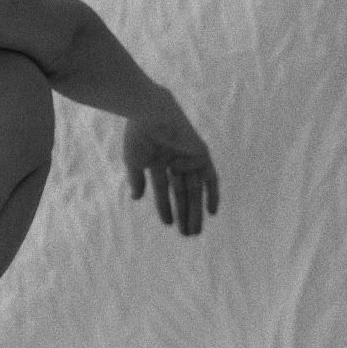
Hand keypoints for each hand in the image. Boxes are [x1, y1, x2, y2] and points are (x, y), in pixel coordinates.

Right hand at [123, 96, 219, 236]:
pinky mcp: (200, 154)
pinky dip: (212, 194)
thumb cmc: (138, 135)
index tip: (168, 224)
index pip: (164, 190)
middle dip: (183, 213)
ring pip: (194, 190)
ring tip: (194, 230)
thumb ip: (137, 180)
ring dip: (195, 210)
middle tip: (186, 234)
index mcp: (158, 162)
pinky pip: (210, 178)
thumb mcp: (134, 161)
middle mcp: (175, 161)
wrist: (150, 113)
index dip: (165, 207)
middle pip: (182, 193)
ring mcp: (188, 158)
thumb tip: (136, 198)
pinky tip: (211, 212)